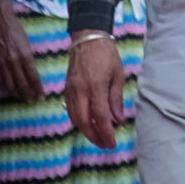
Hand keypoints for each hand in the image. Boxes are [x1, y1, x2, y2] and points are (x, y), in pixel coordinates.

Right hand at [0, 9, 43, 105]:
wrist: (0, 24)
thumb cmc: (17, 32)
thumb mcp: (28, 44)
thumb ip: (30, 59)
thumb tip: (33, 74)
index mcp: (25, 56)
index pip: (33, 78)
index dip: (38, 89)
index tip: (42, 97)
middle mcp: (14, 62)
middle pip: (22, 84)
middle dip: (29, 94)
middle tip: (33, 101)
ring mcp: (2, 63)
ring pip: (10, 85)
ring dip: (17, 94)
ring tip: (22, 98)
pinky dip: (4, 87)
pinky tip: (8, 90)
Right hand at [64, 30, 126, 150]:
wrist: (87, 38)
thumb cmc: (106, 55)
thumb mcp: (118, 75)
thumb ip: (116, 98)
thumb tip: (118, 119)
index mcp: (96, 87)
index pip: (100, 117)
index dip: (106, 133)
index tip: (112, 143)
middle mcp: (80, 91)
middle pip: (83, 122)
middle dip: (94, 137)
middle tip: (104, 145)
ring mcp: (71, 90)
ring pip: (74, 118)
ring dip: (85, 131)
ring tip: (97, 138)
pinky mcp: (66, 89)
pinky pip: (69, 110)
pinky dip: (77, 121)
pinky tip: (86, 124)